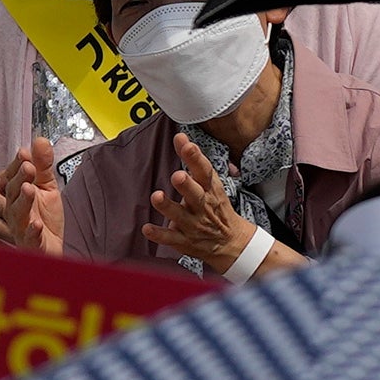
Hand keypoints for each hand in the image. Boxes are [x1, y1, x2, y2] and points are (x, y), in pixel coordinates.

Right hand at [0, 148, 64, 250]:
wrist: (49, 247)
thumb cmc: (42, 218)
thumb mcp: (45, 186)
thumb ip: (42, 165)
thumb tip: (40, 140)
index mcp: (13, 196)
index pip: (13, 178)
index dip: (19, 166)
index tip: (25, 154)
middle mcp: (11, 212)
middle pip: (11, 194)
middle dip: (19, 180)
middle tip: (28, 167)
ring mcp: (18, 229)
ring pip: (17, 214)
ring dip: (23, 202)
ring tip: (29, 189)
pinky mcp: (29, 245)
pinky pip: (28, 239)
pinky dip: (31, 232)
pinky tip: (36, 224)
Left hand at [145, 143, 262, 274]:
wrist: (232, 243)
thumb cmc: (216, 207)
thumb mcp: (210, 183)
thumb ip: (192, 160)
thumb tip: (179, 136)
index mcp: (210, 190)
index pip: (205, 171)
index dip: (195, 158)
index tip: (186, 144)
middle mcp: (203, 206)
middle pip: (195, 194)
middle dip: (186, 185)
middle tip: (177, 176)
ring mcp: (193, 224)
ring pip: (180, 215)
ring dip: (168, 206)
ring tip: (157, 196)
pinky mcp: (184, 241)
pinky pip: (170, 238)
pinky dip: (159, 234)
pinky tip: (147, 228)